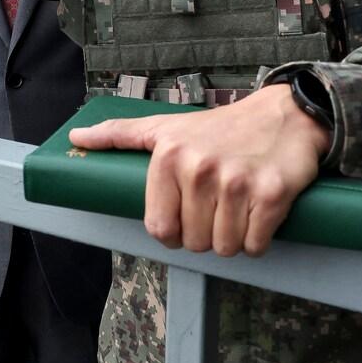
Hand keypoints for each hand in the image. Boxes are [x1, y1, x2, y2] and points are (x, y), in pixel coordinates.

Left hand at [69, 84, 330, 256]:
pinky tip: (259, 214)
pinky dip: (258, 239)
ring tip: (238, 208)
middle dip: (206, 234)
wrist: (285, 115)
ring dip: (233, 238)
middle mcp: (200, 168)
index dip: (173, 232)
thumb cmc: (220, 127)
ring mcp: (237, 183)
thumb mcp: (166, 127)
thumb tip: (76, 137)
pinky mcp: (271, 195)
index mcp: (169, 155)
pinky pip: (255, 245)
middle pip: (194, 242)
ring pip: (225, 248)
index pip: (159, 228)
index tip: (186, 217)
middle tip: (218, 206)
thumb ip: (120, 134)